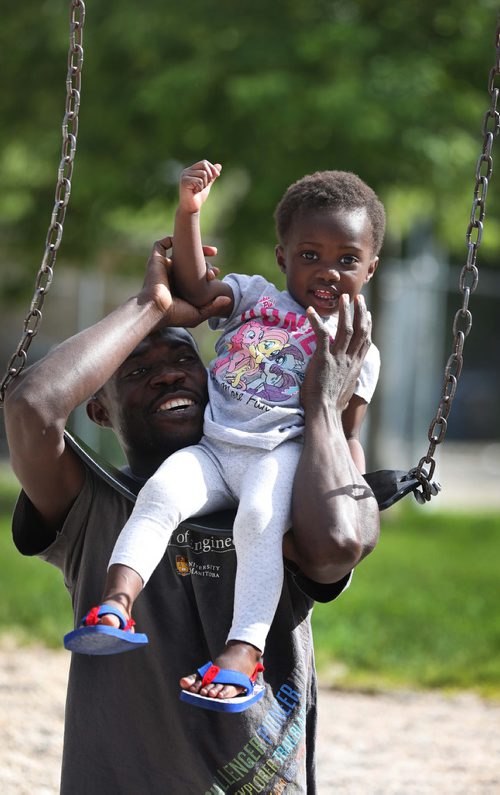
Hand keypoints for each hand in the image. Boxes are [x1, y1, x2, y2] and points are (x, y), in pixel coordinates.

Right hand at [141, 237, 229, 327]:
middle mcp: (172, 277)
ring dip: (193, 247)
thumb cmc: (175, 315)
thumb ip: (213, 307)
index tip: (217, 273)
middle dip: (205, 260)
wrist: (155, 309)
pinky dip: (170, 239)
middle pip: (189, 262)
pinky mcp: (156, 260)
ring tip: (212, 251)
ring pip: (178, 252)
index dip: (207, 271)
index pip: (195, 275)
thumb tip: (229, 299)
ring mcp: (164, 268)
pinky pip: (160, 245)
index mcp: (180, 288)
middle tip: (215, 262)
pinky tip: (185, 240)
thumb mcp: (198, 314)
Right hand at [178, 160, 221, 213]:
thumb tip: (219, 165)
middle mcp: (186, 171)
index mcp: (191, 170)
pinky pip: (199, 181)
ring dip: (204, 184)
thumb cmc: (198, 197)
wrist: (191, 207)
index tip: (217, 175)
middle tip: (205, 186)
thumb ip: (212, 175)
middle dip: (209, 176)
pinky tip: (194, 192)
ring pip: (203, 174)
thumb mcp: (207, 184)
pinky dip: (200, 188)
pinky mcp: (184, 181)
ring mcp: (184, 175)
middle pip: (204, 165)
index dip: (212, 168)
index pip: (204, 162)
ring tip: (198, 190)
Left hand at [300, 295, 371, 414]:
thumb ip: (346, 379)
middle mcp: (350, 360)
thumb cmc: (332, 407)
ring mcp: (338, 359)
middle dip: (360, 311)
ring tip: (343, 297)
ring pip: (345, 328)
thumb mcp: (345, 391)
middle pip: (360, 330)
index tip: (366, 312)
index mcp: (356, 366)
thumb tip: (345, 379)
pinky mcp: (323, 359)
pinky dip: (315, 321)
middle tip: (358, 297)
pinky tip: (309, 311)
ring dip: (344, 311)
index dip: (367, 324)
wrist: (325, 414)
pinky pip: (321, 335)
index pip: (365, 340)